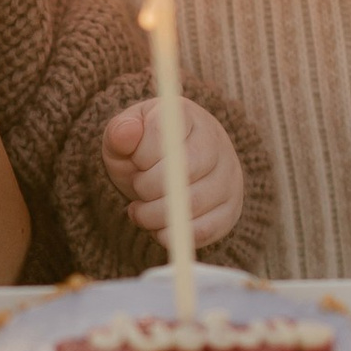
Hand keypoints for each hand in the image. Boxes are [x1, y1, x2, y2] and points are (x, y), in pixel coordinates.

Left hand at [101, 93, 245, 246]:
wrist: (165, 173)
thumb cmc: (141, 152)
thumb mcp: (123, 138)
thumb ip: (120, 134)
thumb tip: (126, 133)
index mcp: (186, 115)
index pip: (166, 134)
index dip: (142, 156)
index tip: (135, 162)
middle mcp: (216, 142)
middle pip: (186, 170)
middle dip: (148, 187)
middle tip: (138, 189)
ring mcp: (228, 177)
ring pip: (193, 204)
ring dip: (156, 215)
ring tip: (142, 210)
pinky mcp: (230, 210)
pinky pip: (205, 230)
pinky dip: (174, 235)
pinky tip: (159, 227)